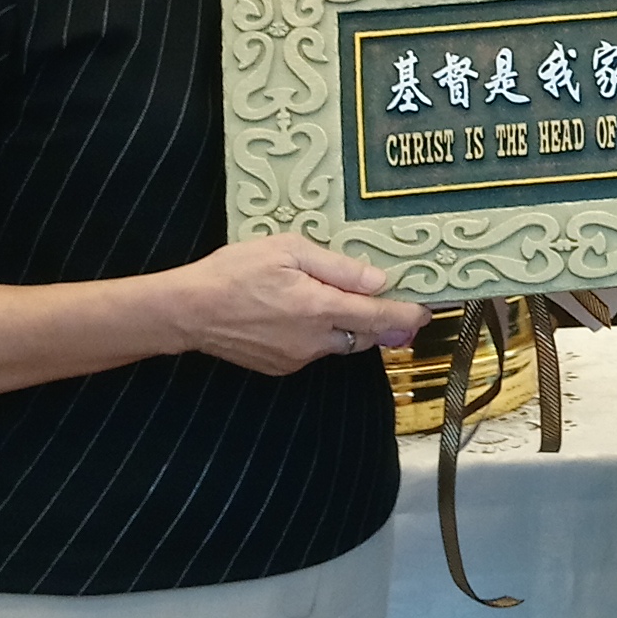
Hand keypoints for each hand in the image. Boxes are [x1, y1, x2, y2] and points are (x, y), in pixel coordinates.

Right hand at [172, 237, 427, 376]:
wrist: (188, 311)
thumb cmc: (234, 271)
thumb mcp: (287, 250)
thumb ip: (336, 267)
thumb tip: (378, 280)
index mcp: (320, 309)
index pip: (379, 318)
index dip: (408, 315)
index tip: (427, 309)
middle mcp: (315, 340)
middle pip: (366, 336)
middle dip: (382, 322)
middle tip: (395, 305)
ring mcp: (298, 358)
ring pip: (340, 344)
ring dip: (348, 327)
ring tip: (339, 302)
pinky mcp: (281, 367)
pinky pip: (314, 351)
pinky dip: (320, 335)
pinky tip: (302, 315)